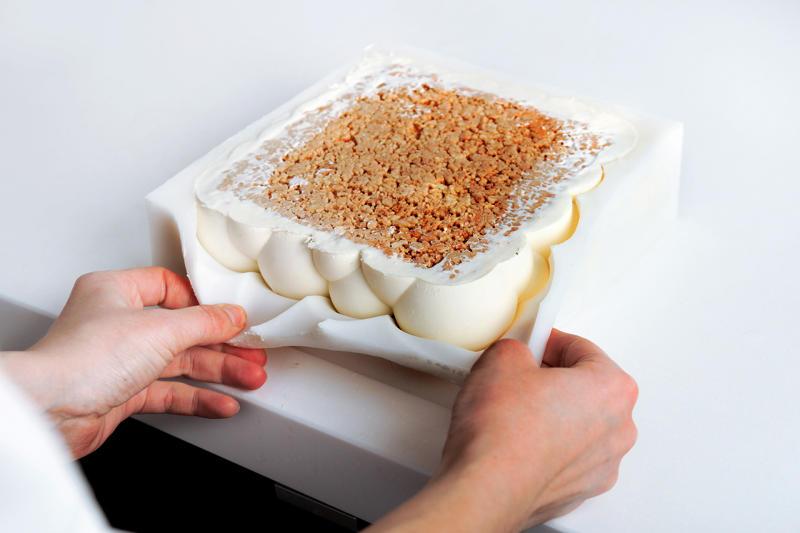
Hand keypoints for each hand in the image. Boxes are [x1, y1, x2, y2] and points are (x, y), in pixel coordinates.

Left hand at [1, 267, 266, 457]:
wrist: (51, 411)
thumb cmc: (83, 359)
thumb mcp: (160, 329)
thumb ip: (205, 322)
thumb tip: (233, 315)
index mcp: (116, 292)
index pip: (170, 287)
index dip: (202, 302)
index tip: (231, 314)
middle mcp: (116, 324)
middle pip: (182, 329)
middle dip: (221, 344)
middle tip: (251, 353)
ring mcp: (120, 360)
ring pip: (179, 362)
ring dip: (217, 371)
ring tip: (249, 378)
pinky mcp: (122, 393)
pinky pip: (169, 391)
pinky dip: (197, 397)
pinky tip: (221, 402)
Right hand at [369, 330, 637, 531]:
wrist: (486, 486)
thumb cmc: (502, 433)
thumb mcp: (502, 357)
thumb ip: (518, 347)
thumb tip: (515, 355)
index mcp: (612, 388)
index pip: (582, 348)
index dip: (549, 341)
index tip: (532, 343)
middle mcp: (618, 429)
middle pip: (587, 387)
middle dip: (554, 378)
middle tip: (520, 375)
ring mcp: (601, 464)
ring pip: (579, 423)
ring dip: (552, 413)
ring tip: (513, 409)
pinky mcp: (578, 489)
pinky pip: (566, 454)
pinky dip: (546, 445)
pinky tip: (516, 438)